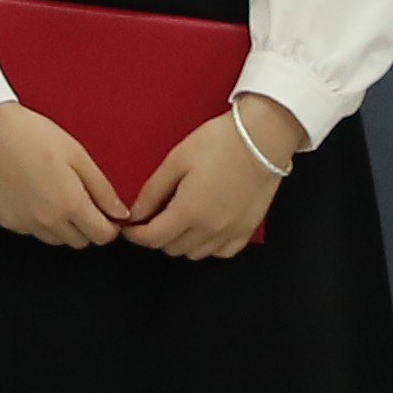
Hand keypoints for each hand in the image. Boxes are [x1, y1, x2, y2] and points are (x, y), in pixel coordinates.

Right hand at [0, 101, 125, 248]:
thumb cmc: (30, 135)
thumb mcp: (78, 154)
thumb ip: (102, 189)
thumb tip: (120, 212)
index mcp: (70, 203)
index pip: (102, 236)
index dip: (110, 226)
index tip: (107, 215)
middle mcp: (48, 220)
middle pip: (80, 241)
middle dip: (86, 226)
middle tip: (80, 199)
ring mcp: (25, 224)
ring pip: (55, 239)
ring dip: (62, 226)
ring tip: (54, 194)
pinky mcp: (6, 221)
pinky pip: (31, 231)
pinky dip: (37, 221)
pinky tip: (33, 195)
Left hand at [118, 98, 301, 259]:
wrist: (263, 139)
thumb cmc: (220, 143)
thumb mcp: (176, 160)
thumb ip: (153, 191)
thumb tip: (135, 213)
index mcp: (189, 212)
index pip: (153, 238)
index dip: (135, 235)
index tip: (129, 227)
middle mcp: (210, 229)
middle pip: (172, 248)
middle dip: (156, 236)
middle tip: (152, 217)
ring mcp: (231, 232)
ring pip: (195, 253)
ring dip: (181, 242)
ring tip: (177, 220)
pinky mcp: (248, 229)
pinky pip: (222, 252)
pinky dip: (208, 246)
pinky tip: (204, 228)